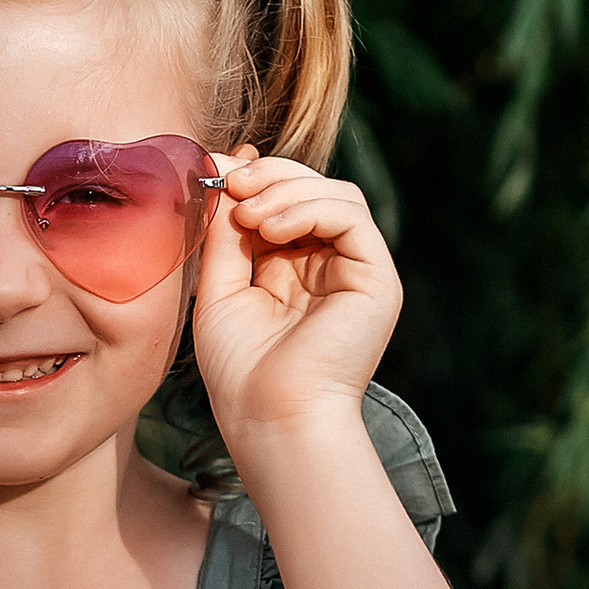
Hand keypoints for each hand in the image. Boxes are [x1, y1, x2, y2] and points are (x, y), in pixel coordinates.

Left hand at [190, 151, 400, 452]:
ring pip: (336, 194)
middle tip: (229, 182)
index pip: (282, 202)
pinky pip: (351, 215)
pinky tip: (271, 228)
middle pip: (312, 189)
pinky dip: (309, 208)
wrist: (271, 418)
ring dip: (286, 189)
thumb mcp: (220, 290)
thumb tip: (224, 174)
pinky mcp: (376, 279)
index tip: (212, 170)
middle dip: (269, 176)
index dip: (251, 179)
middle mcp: (329, 266)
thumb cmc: (241, 370)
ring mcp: (356, 271)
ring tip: (247, 213)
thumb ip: (224, 235)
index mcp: (293, 270)